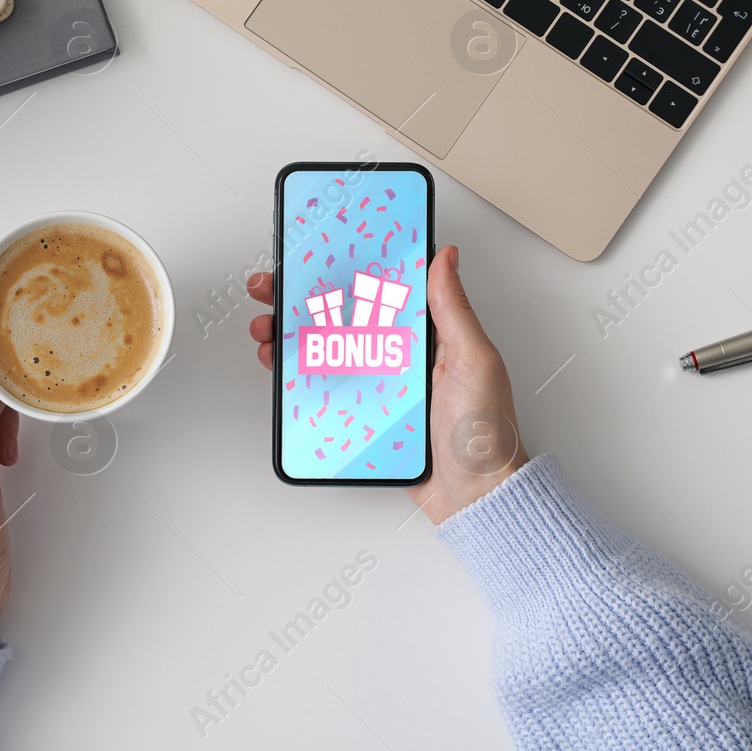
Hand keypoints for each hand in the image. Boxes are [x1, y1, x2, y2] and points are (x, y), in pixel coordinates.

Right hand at [248, 246, 526, 523]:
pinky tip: (281, 367)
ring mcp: (380, 385)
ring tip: (268, 328)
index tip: (316, 254)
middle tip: (272, 289)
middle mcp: (400, 354)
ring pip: (327, 350)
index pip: (380, 288)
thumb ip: (454, 308)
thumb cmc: (483, 429)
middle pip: (344, 315)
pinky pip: (327, 390)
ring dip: (291, 335)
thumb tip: (446, 256)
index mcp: (428, 332)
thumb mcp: (473, 358)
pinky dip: (298, 377)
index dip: (345, 269)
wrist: (473, 495)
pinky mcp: (365, 414)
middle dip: (303, 298)